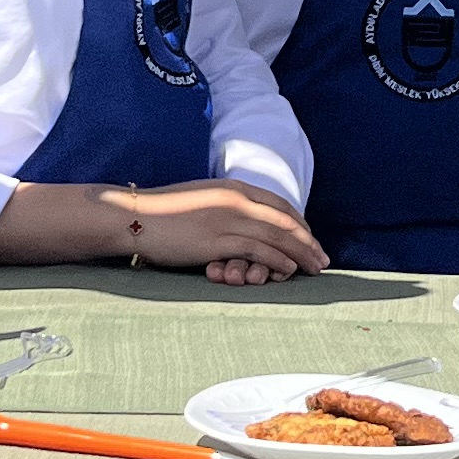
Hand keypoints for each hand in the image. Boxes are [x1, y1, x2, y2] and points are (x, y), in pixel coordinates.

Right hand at [103, 180, 326, 283]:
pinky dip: (278, 260)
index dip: (299, 224)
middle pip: (284, 221)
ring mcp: (228, 219)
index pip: (279, 205)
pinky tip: (288, 270)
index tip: (311, 239)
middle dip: (308, 241)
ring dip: (300, 254)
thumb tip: (242, 221)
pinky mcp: (217, 239)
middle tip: (323, 259)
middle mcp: (236, 200)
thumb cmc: (165, 213)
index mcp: (234, 188)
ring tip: (314, 269)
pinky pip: (257, 250)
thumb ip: (226, 207)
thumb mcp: (203, 200)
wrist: (135, 216)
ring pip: (276, 236)